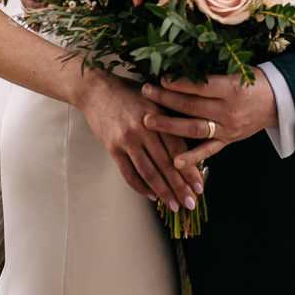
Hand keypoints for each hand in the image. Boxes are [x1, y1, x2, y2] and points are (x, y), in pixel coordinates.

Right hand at [75, 71, 204, 212]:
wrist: (95, 89)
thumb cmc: (129, 93)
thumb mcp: (154, 99)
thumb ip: (169, 120)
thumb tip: (189, 148)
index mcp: (158, 115)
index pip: (178, 149)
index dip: (189, 170)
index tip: (199, 187)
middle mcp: (144, 128)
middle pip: (165, 164)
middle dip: (180, 187)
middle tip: (191, 204)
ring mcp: (127, 139)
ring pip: (149, 172)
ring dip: (163, 192)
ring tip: (174, 205)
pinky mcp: (112, 147)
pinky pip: (128, 173)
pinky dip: (140, 187)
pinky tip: (151, 195)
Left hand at [140, 72, 278, 169]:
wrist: (277, 103)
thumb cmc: (253, 81)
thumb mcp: (237, 71)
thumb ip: (211, 72)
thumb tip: (179, 64)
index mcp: (232, 89)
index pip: (200, 87)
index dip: (179, 83)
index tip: (159, 78)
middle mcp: (229, 111)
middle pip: (192, 107)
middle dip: (166, 100)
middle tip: (145, 92)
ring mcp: (228, 129)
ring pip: (195, 129)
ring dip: (169, 126)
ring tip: (148, 120)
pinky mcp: (228, 141)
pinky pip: (208, 151)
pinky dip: (192, 158)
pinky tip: (175, 161)